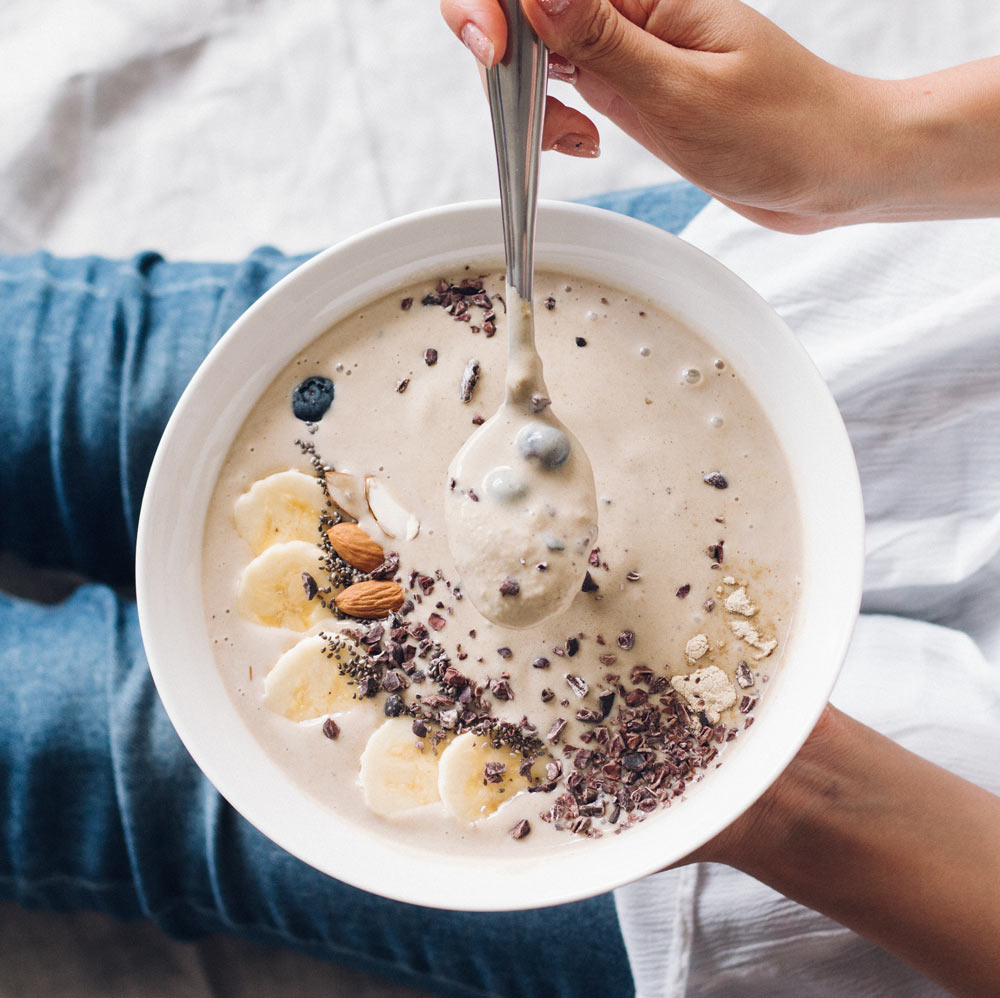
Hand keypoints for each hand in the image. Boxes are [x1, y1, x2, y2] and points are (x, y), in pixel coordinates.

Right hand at [440, 0, 905, 232]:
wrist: (831, 171)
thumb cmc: (782, 131)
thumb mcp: (682, 93)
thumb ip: (605, 44)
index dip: (498, 5)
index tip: (496, 49)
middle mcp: (632, 12)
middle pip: (528, 8)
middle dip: (503, 50)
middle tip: (521, 103)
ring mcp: (627, 50)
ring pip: (538, 50)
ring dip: (530, 98)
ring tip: (575, 140)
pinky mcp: (630, 87)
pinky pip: (566, 87)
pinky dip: (555, 120)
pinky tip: (583, 143)